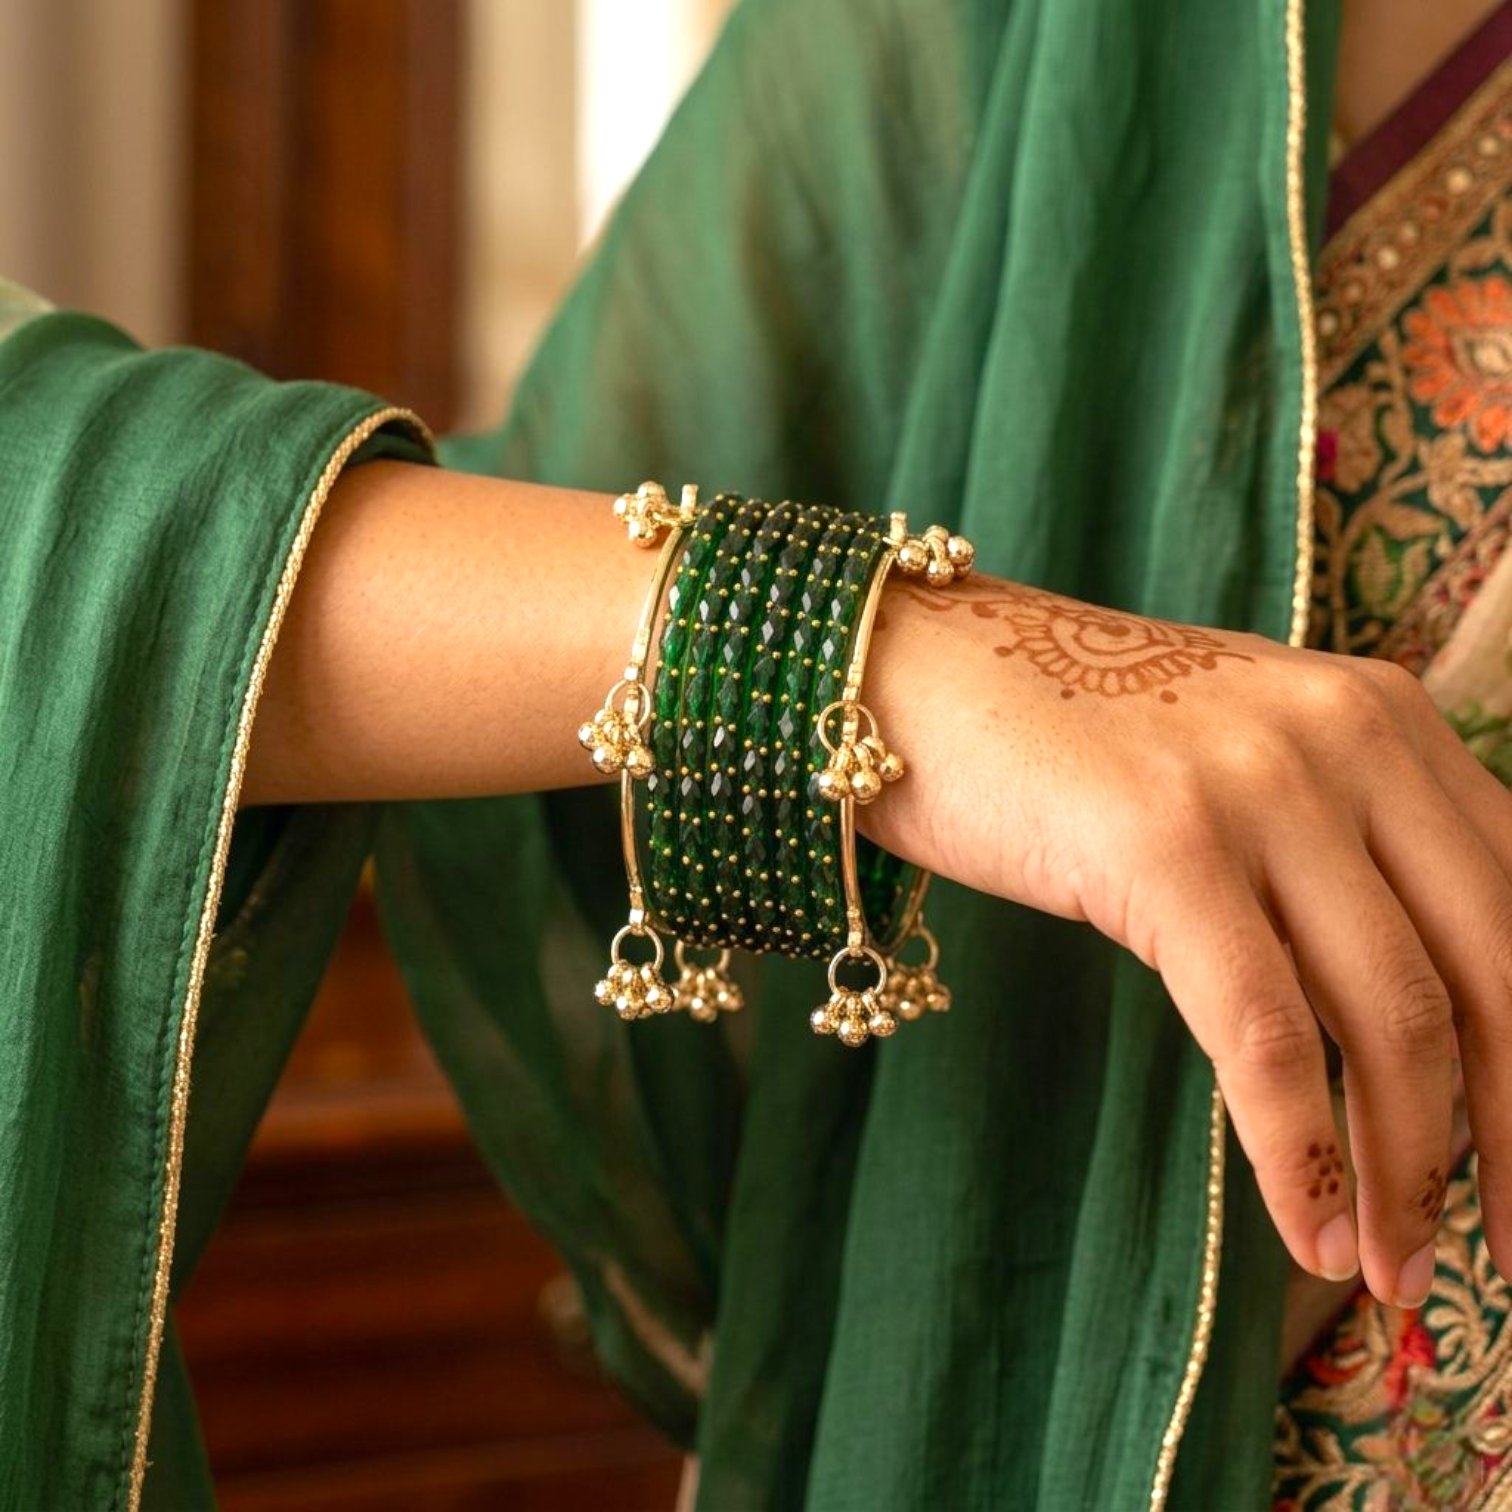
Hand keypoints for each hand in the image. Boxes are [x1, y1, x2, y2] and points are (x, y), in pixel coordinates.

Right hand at [860, 572, 1511, 1306]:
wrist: (916, 671)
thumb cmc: (1064, 741)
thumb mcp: (1237, 768)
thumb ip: (1337, 853)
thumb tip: (1414, 1027)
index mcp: (1384, 717)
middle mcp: (1347, 736)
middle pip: (1491, 975)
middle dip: (1511, 1140)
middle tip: (1502, 1259)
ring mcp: (1257, 784)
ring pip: (1390, 1018)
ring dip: (1410, 1173)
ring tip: (1389, 1268)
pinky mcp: (1161, 842)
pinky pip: (1264, 1030)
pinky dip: (1299, 1153)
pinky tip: (1309, 1234)